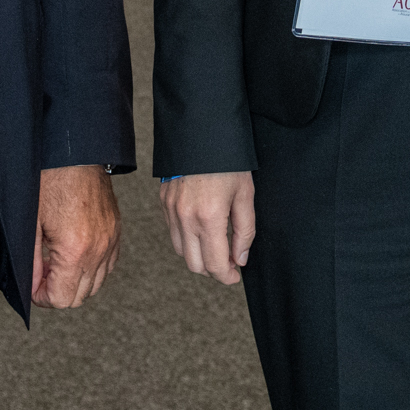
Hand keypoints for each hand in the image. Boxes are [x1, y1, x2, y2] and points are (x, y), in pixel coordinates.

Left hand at [33, 163, 120, 307]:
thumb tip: (31, 286)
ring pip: (96, 284)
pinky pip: (108, 265)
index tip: (33, 286)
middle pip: (80, 297)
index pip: (62, 299)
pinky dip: (91, 268)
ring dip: (74, 281)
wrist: (75, 152)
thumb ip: (31, 261)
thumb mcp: (32, 223)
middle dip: (57, 291)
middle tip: (42, 273)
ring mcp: (110, 240)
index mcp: (76, 249)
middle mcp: (98, 248)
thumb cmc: (51, 180)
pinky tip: (74, 254)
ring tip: (57, 262)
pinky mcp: (116, 231)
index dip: (42, 298)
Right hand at [160, 171, 254, 285]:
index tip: (235, 275)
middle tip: (228, 261)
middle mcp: (186, 218)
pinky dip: (186, 238)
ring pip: (181, 251)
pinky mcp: (164, 202)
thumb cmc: (228, 162)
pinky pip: (172, 232)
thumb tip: (239, 259)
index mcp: (209, 218)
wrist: (201, 132)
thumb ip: (244, 231)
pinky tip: (201, 228)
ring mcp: (171, 210)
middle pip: (195, 265)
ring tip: (215, 244)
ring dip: (198, 255)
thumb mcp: (245, 195)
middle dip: (213, 269)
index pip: (214, 265)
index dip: (227, 276)